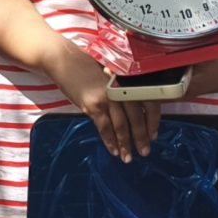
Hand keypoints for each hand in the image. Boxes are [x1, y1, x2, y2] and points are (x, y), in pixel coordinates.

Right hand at [51, 41, 159, 161]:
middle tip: (145, 151)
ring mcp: (106, 97)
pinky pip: (104, 127)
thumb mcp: (110, 72)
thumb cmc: (85, 63)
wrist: (63, 59)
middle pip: (136, 117)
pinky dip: (110, 141)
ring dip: (126, 144)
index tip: (154, 134)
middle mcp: (120, 88)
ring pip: (121, 125)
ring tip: (128, 157)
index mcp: (128, 79)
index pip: (148, 102)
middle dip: (141, 137)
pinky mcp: (92, 105)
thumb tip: (132, 108)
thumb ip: (122, 87)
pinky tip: (113, 150)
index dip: (153, 120)